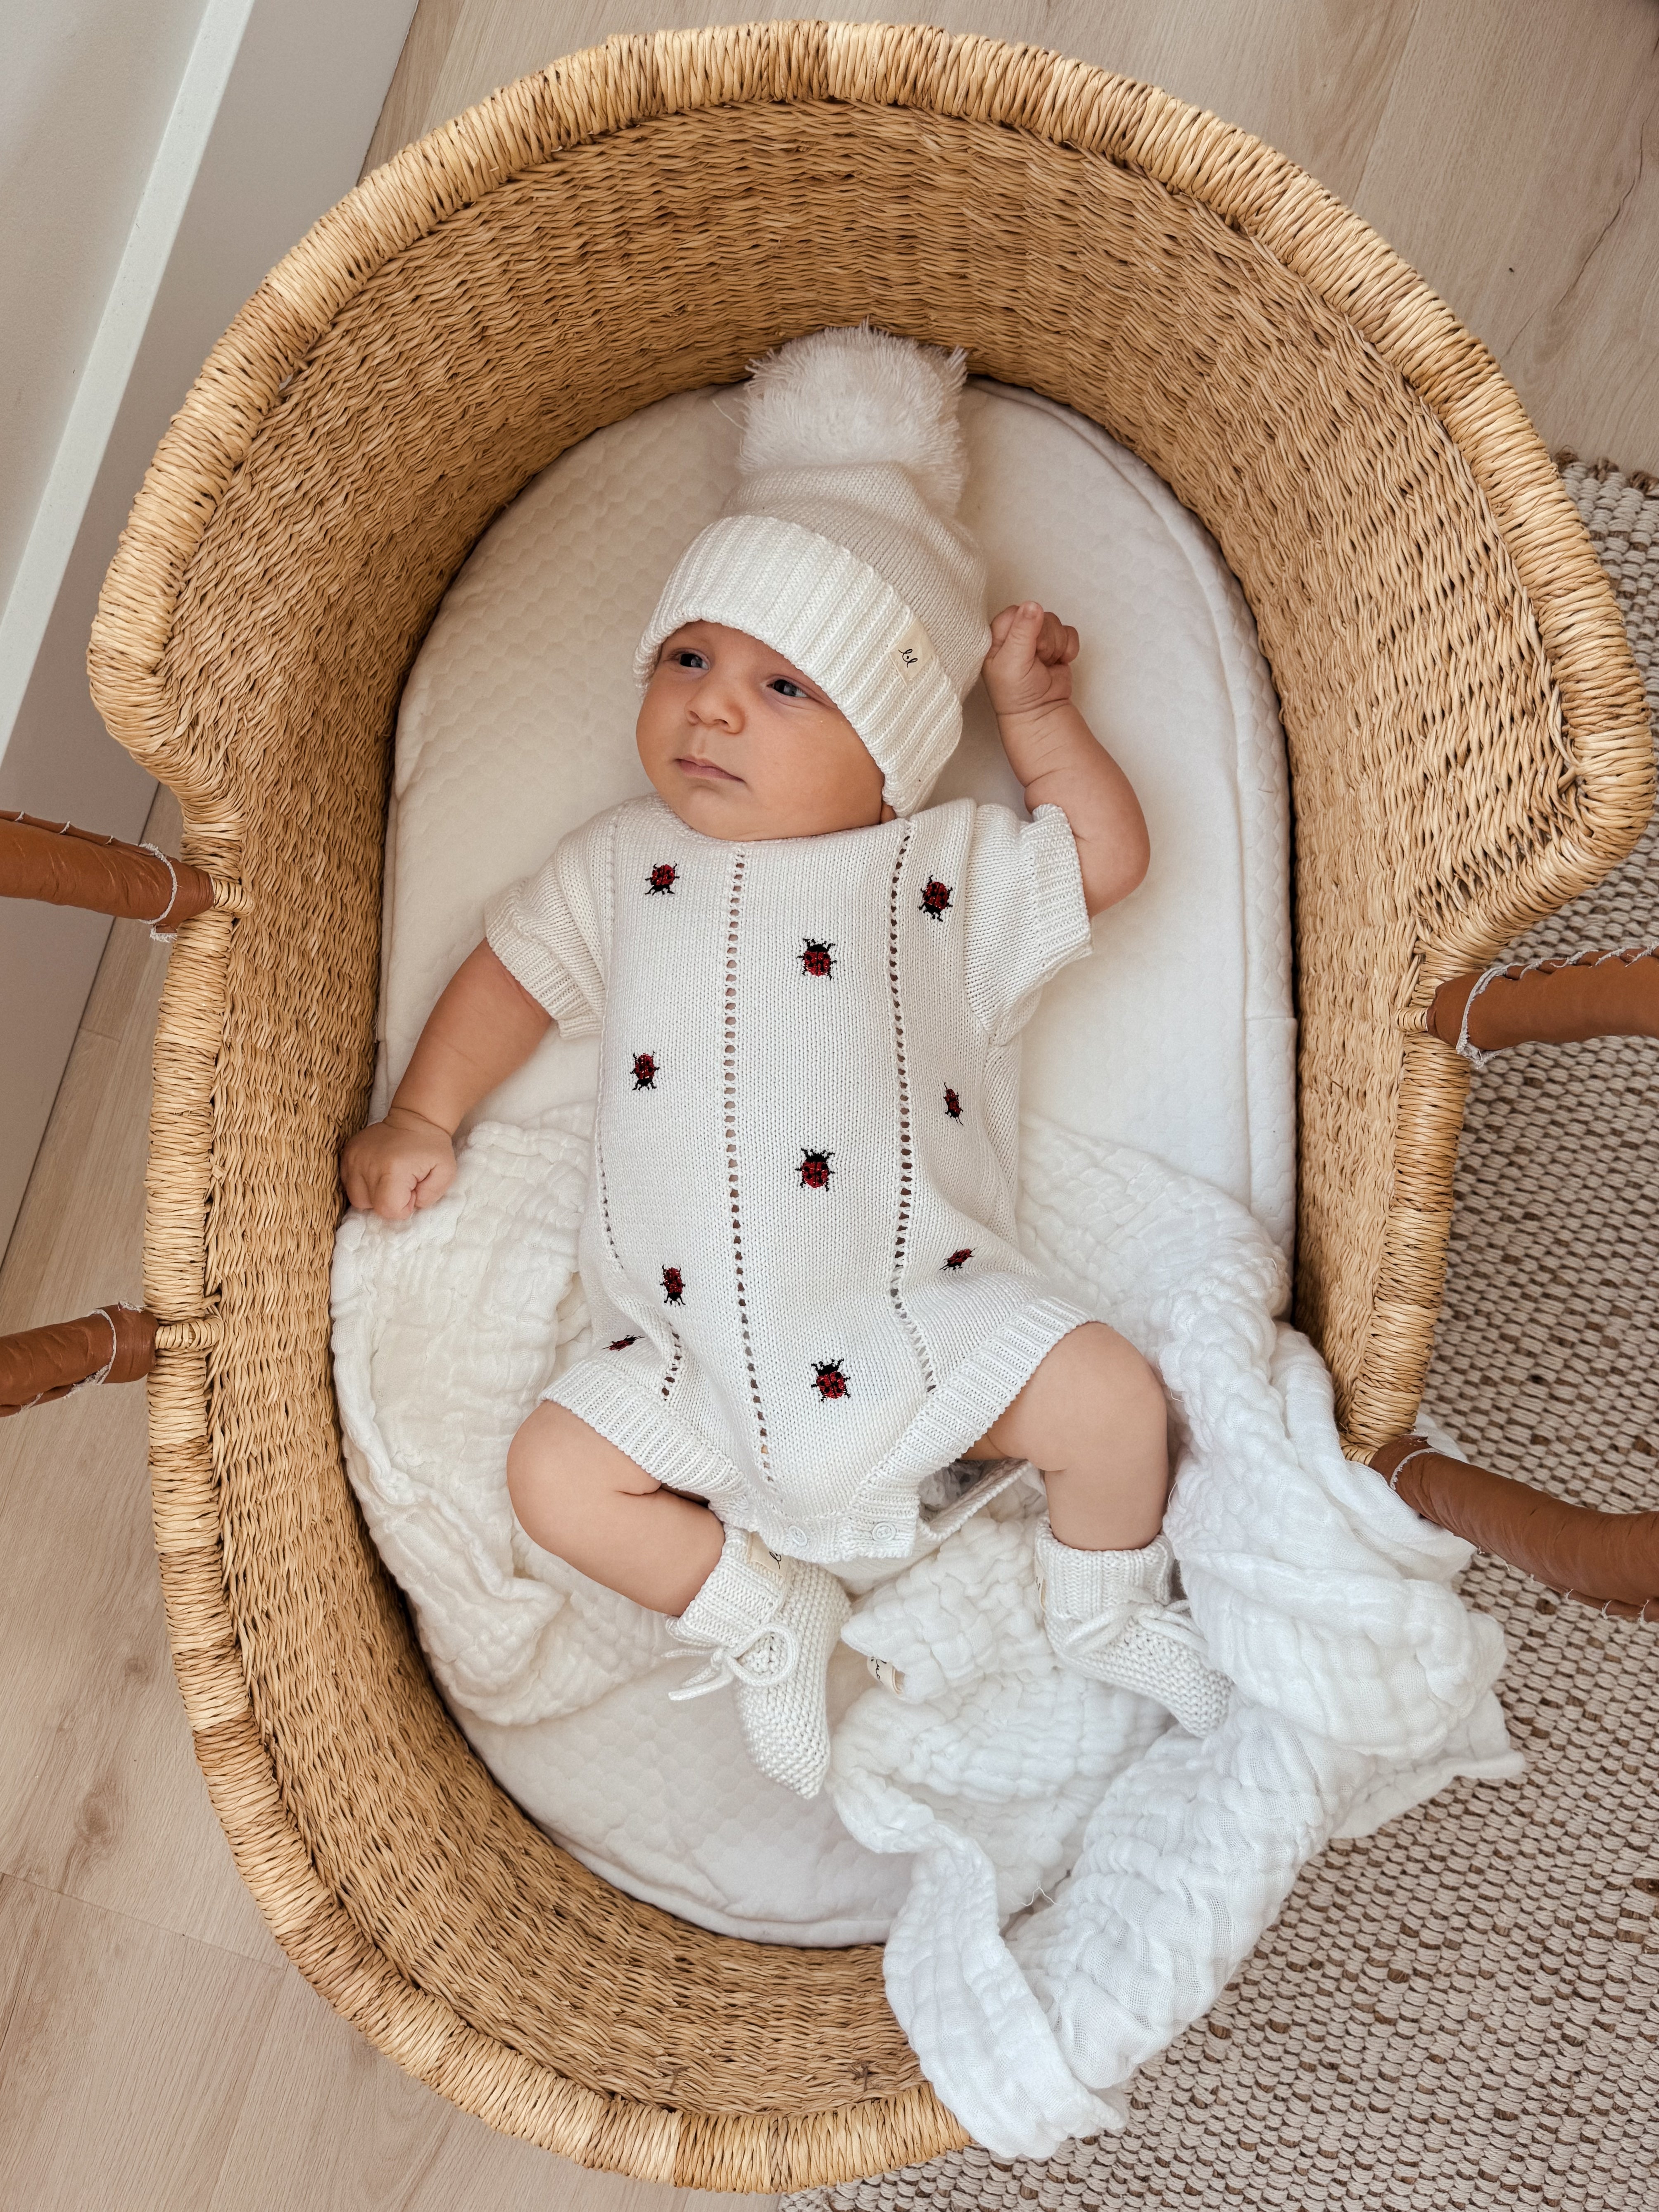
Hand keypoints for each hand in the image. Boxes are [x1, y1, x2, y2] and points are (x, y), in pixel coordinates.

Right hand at [340, 1106, 456, 1220]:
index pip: (388, 1209)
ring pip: (357, 1197)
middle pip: (371, 1206)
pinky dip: (363, 1184)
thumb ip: (431, 1195)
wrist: (414, 1118)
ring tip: (389, 1178)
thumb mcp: (446, 1171)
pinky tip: (377, 1172)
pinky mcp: (347, 1154)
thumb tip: (412, 1204)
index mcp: (393, 1169)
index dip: (403, 1206)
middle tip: (403, 1183)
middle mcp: (368, 1164)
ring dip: (374, 1194)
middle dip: (389, 1200)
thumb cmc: (432, 1147)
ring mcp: (353, 1158)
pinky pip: (348, 1183)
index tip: (412, 1189)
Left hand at [982, 601, 1079, 719]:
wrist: (1040, 713)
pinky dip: (1068, 648)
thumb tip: (1033, 605)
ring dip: (1055, 646)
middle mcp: (1017, 633)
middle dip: (1043, 639)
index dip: (1026, 627)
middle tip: (1036, 660)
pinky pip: (1069, 632)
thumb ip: (1022, 632)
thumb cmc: (1016, 693)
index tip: (1024, 649)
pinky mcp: (1057, 644)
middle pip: (1038, 614)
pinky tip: (1059, 663)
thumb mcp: (1013, 663)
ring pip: (1055, 622)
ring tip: (1045, 665)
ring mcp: (1038, 638)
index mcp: (997, 635)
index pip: (1016, 611)